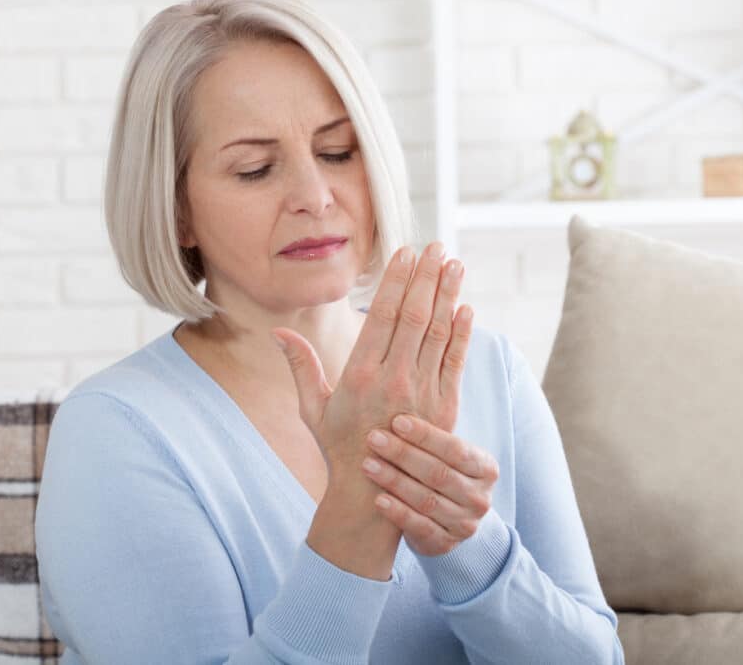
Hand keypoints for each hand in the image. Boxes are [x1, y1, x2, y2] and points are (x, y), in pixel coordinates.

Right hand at [272, 241, 472, 475]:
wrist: (371, 494)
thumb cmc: (337, 447)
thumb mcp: (311, 407)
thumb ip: (300, 365)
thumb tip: (277, 331)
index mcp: (359, 375)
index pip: (382, 315)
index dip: (397, 280)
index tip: (406, 252)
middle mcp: (393, 380)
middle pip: (414, 316)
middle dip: (427, 277)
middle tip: (436, 247)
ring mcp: (422, 394)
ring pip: (438, 333)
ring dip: (448, 295)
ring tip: (454, 264)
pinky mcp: (444, 408)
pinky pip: (455, 362)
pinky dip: (462, 333)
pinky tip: (465, 308)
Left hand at [361, 413, 498, 556]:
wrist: (445, 520)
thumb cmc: (438, 471)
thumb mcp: (446, 452)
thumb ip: (436, 422)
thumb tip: (423, 373)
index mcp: (485, 467)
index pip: (456, 448)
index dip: (426, 435)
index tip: (397, 420)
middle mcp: (479, 497)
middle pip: (439, 473)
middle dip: (403, 454)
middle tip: (373, 437)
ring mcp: (464, 523)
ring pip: (427, 500)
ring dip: (395, 481)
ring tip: (367, 464)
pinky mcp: (445, 543)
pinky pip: (420, 527)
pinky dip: (398, 512)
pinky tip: (378, 498)